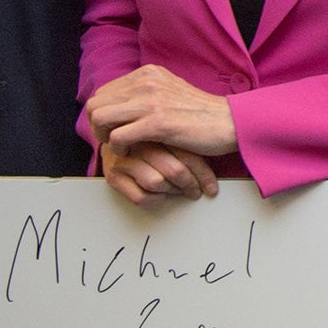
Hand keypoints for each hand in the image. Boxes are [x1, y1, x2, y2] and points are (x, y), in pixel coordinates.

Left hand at [86, 65, 237, 157]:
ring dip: (104, 136)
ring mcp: (151, 101)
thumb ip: (147, 93)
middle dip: (98, 126)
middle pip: (96, 104)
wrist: (230, 122)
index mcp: (148, 73)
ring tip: (120, 146)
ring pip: (100, 118)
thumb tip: (123, 105)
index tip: (115, 129)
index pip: (104, 92)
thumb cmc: (203, 113)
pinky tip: (131, 151)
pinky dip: (118, 147)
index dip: (104, 113)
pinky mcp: (158, 123)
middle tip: (112, 140)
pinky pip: (118, 136)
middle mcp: (146, 82)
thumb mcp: (171, 91)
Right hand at [97, 139, 220, 204]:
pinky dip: (155, 199)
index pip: (186, 154)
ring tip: (179, 190)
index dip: (202, 174)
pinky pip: (140, 196)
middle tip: (195, 191)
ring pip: (156, 183)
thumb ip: (188, 144)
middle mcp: (138, 143)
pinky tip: (161, 194)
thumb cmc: (151, 138)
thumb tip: (214, 170)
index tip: (210, 187)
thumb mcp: (172, 134)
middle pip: (173, 170)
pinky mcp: (113, 176)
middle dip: (190, 185)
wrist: (117, 135)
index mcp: (156, 129)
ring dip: (172, 191)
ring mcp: (123, 159)